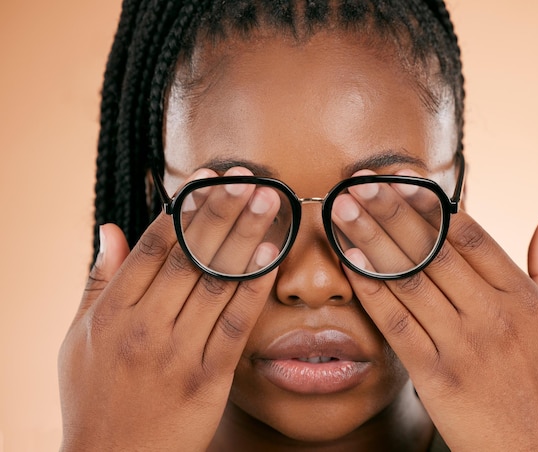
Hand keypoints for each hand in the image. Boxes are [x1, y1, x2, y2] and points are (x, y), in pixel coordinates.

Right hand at [58, 168, 278, 450]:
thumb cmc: (93, 396)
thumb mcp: (78, 338)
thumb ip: (98, 281)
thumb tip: (111, 229)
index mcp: (112, 312)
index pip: (154, 245)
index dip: (185, 206)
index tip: (209, 177)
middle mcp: (145, 326)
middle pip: (191, 255)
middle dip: (223, 210)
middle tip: (250, 177)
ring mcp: (179, 353)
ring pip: (218, 281)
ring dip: (246, 236)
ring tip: (269, 200)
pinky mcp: (210, 378)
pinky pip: (237, 323)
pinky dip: (255, 285)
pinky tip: (273, 253)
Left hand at [335, 178, 537, 449]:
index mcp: (522, 297)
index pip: (471, 236)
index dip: (432, 204)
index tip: (402, 180)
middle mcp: (490, 315)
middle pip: (432, 251)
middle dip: (391, 212)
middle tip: (358, 183)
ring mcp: (461, 345)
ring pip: (409, 281)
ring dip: (371, 242)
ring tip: (343, 211)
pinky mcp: (435, 376)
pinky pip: (396, 325)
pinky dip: (372, 291)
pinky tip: (350, 263)